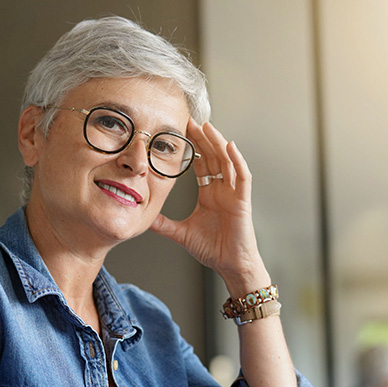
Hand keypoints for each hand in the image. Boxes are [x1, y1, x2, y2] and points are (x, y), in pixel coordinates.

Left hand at [149, 120, 265, 290]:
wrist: (230, 266)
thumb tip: (144, 217)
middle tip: (189, 120)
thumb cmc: (213, 249)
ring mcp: (233, 194)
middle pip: (212, 157)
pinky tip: (230, 146)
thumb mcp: (181, 233)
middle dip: (202, 139)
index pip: (201, 164)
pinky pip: (242, 176)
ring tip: (206, 126)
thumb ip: (164, 224)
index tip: (180, 133)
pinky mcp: (243, 201)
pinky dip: (237, 160)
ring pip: (227, 161)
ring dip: (217, 143)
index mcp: (209, 194)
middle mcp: (222, 190)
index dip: (192, 148)